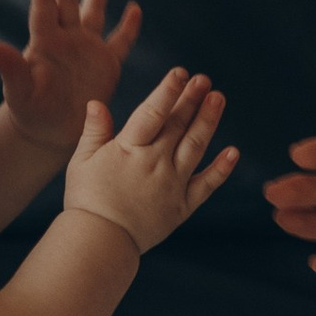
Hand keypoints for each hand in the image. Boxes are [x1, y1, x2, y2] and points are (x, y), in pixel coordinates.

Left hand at [0, 0, 145, 158]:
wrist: (50, 132)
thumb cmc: (30, 111)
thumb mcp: (18, 92)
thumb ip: (11, 70)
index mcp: (44, 43)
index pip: (44, 8)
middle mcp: (66, 39)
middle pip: (68, 1)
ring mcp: (87, 49)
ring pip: (94, 11)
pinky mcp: (107, 64)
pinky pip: (121, 41)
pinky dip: (129, 26)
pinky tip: (134, 7)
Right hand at [62, 71, 239, 254]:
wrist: (100, 242)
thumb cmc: (87, 199)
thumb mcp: (82, 161)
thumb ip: (94, 131)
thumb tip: (96, 103)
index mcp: (129, 149)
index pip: (152, 113)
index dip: (168, 91)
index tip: (181, 73)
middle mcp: (155, 163)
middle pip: (177, 125)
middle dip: (191, 99)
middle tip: (204, 79)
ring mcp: (172, 184)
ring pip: (195, 146)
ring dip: (208, 121)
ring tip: (219, 98)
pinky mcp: (183, 206)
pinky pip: (206, 185)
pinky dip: (221, 168)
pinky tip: (234, 151)